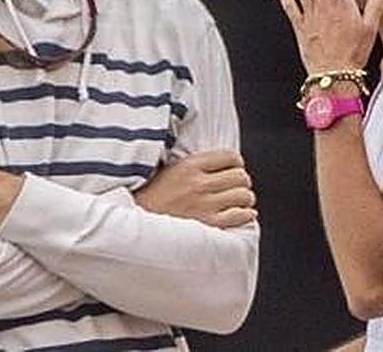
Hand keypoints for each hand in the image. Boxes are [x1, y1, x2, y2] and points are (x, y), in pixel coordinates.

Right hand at [134, 150, 255, 228]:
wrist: (136, 223)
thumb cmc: (152, 196)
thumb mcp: (169, 169)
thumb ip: (193, 164)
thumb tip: (218, 161)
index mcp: (189, 166)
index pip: (230, 156)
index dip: (236, 162)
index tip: (233, 168)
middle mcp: (199, 184)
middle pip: (240, 176)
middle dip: (241, 181)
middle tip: (235, 186)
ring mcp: (204, 205)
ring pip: (244, 196)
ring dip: (244, 198)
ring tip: (238, 200)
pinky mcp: (208, 225)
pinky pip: (240, 216)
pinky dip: (246, 214)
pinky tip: (241, 213)